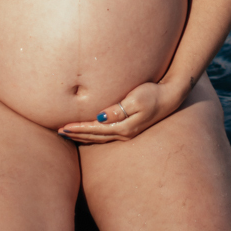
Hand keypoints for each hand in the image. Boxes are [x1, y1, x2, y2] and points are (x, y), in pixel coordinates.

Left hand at [58, 79, 183, 142]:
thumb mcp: (136, 99)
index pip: (94, 129)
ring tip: (69, 134)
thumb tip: (100, 118)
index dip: (78, 128)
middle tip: (59, 132)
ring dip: (83, 136)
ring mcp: (127, 132)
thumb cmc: (153, 94)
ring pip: (99, 137)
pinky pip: (106, 134)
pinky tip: (88, 131)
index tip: (63, 127)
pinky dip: (93, 133)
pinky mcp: (129, 127)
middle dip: (76, 134)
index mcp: (123, 127)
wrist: (171, 96)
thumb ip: (118, 110)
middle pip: (94, 136)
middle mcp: (124, 133)